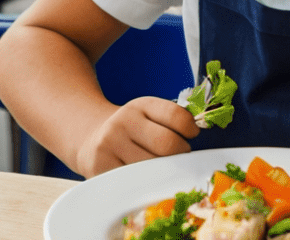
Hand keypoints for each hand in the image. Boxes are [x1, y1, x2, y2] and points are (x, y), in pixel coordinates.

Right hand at [75, 96, 200, 177]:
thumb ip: (172, 121)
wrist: (91, 139)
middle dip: (181, 154)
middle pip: (167, 144)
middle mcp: (123, 122)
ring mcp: (110, 146)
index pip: (175, 115)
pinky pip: (135, 182)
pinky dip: (147, 184)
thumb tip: (198, 132)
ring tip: (163, 168)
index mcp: (140, 106)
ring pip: (152, 166)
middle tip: (180, 157)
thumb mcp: (148, 115)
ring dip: (165, 171)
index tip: (192, 134)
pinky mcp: (101, 168)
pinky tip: (147, 179)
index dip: (190, 127)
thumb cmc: (132, 130)